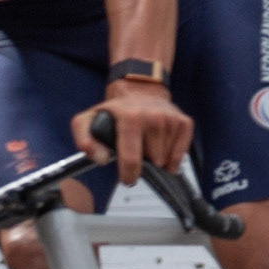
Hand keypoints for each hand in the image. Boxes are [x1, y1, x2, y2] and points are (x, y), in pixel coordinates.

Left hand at [72, 81, 193, 185]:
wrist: (140, 91)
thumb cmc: (115, 111)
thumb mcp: (88, 120)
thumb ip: (84, 140)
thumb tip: (100, 158)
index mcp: (130, 118)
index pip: (131, 159)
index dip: (129, 175)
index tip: (128, 178)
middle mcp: (153, 117)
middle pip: (152, 162)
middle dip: (144, 162)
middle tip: (136, 149)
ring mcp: (171, 120)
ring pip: (165, 160)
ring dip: (157, 158)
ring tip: (147, 145)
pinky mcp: (184, 122)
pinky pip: (180, 155)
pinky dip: (172, 157)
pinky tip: (162, 147)